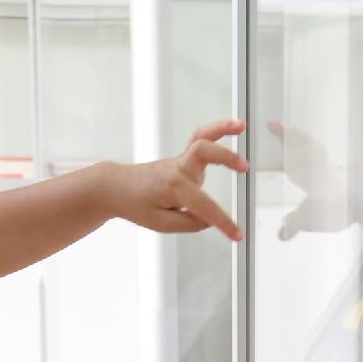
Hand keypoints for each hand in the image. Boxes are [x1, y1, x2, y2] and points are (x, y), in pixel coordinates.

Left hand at [107, 122, 244, 240]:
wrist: (117, 187)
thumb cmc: (135, 204)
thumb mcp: (160, 224)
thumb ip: (188, 223)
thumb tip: (209, 220)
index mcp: (172, 187)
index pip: (204, 206)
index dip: (223, 222)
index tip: (237, 234)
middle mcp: (178, 169)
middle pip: (203, 153)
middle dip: (226, 158)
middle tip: (245, 169)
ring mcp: (180, 161)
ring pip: (202, 139)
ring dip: (222, 130)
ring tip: (242, 126)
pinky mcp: (183, 159)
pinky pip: (200, 139)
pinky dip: (217, 131)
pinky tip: (235, 127)